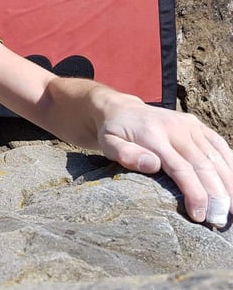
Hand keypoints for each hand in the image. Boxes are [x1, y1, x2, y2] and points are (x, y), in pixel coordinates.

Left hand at [97, 98, 232, 226]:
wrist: (121, 109)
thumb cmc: (115, 133)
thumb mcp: (109, 143)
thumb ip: (125, 154)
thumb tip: (152, 165)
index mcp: (154, 135)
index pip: (182, 168)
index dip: (194, 194)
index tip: (199, 216)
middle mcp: (176, 127)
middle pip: (204, 165)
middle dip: (216, 195)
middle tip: (219, 221)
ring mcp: (189, 124)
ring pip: (217, 157)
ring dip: (229, 185)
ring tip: (231, 210)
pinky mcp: (197, 125)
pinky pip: (220, 145)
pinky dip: (231, 166)